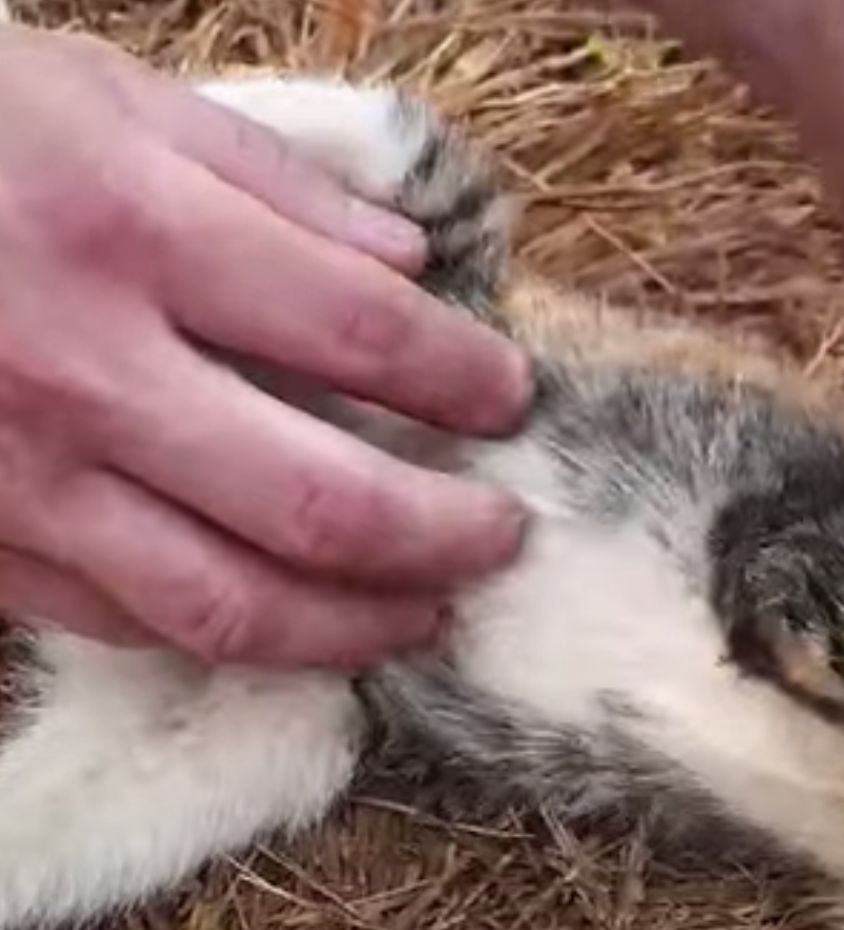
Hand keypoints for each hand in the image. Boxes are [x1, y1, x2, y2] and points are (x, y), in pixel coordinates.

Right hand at [0, 27, 531, 665]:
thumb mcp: (106, 97)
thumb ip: (273, 183)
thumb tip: (411, 261)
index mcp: (129, 231)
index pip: (362, 333)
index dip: (464, 378)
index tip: (510, 398)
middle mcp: (82, 371)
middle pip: (320, 502)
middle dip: (443, 534)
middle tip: (503, 536)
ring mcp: (18, 475)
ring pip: (226, 604)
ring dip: (355, 626)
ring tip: (425, 614)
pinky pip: (122, 620)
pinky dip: (226, 633)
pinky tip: (290, 619)